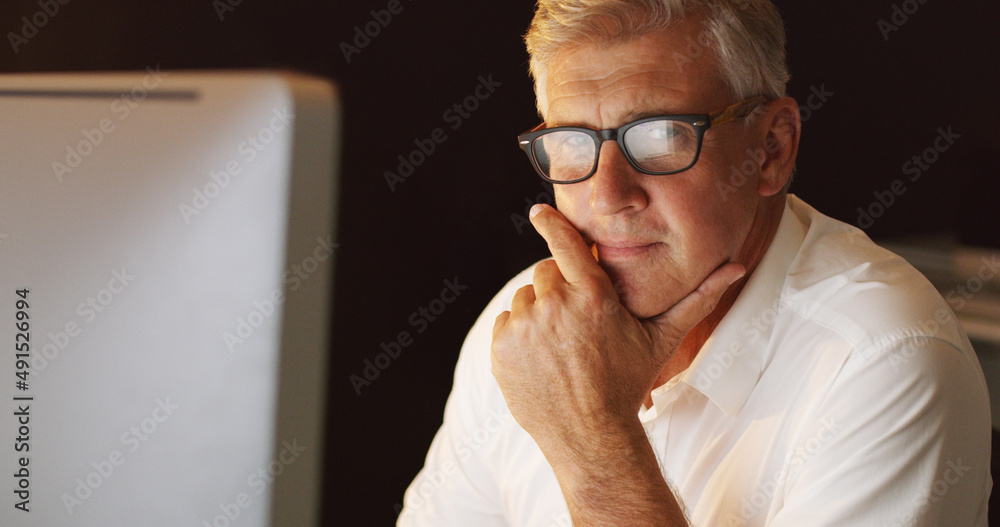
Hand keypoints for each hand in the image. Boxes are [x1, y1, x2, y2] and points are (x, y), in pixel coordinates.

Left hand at [490, 203, 744, 460]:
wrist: (591, 435)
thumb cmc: (627, 384)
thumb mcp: (661, 339)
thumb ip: (696, 299)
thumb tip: (735, 266)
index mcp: (593, 295)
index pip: (564, 243)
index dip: (551, 223)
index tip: (539, 212)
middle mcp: (556, 305)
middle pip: (545, 273)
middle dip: (558, 288)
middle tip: (575, 320)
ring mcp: (526, 327)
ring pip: (524, 298)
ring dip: (538, 312)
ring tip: (560, 343)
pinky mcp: (503, 348)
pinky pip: (506, 322)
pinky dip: (519, 334)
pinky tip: (542, 357)